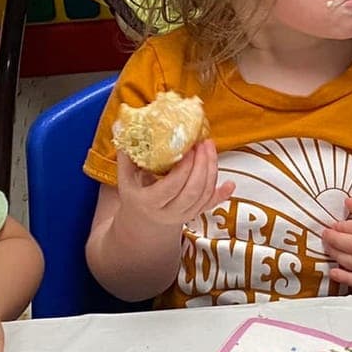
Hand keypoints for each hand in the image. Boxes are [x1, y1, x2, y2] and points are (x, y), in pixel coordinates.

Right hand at [116, 141, 233, 231]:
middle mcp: (168, 212)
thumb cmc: (134, 195)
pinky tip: (230, 184)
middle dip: (202, 165)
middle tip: (203, 143)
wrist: (142, 223)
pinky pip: (210, 205)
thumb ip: (126, 155)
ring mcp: (184, 215)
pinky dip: (222, 194)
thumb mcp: (125, 178)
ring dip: (212, 170)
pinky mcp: (195, 214)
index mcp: (149, 202)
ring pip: (204, 196)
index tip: (189, 148)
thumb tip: (121, 127)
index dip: (184, 168)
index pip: (172, 186)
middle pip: (192, 191)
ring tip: (210, 148)